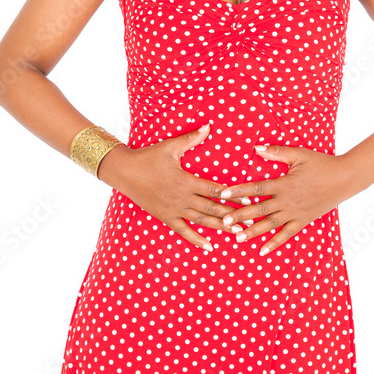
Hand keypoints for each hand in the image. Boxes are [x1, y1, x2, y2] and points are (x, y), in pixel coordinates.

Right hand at [98, 123, 242, 250]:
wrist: (124, 172)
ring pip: (201, 221)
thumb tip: (208, 127)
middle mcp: (182, 197)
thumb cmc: (148, 157)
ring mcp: (173, 209)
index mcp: (185, 180)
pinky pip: (183, 231)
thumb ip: (191, 139)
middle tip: (249, 221)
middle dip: (231, 215)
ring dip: (219, 227)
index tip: (247, 200)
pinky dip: (196, 239)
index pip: (214, 190)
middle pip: (211, 208)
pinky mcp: (165, 217)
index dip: (232, 196)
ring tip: (236, 233)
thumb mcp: (170, 146)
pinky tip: (209, 246)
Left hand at [217, 143, 352, 255]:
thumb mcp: (299, 155)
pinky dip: (274, 243)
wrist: (345, 179)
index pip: (257, 188)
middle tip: (224, 222)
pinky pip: (287, 234)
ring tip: (237, 237)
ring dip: (253, 231)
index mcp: (284, 183)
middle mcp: (288, 200)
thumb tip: (257, 148)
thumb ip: (277, 152)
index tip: (222, 194)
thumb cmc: (321, 163)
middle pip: (260, 209)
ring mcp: (295, 213)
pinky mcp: (303, 221)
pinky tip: (262, 250)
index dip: (239, 190)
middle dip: (240, 216)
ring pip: (270, 224)